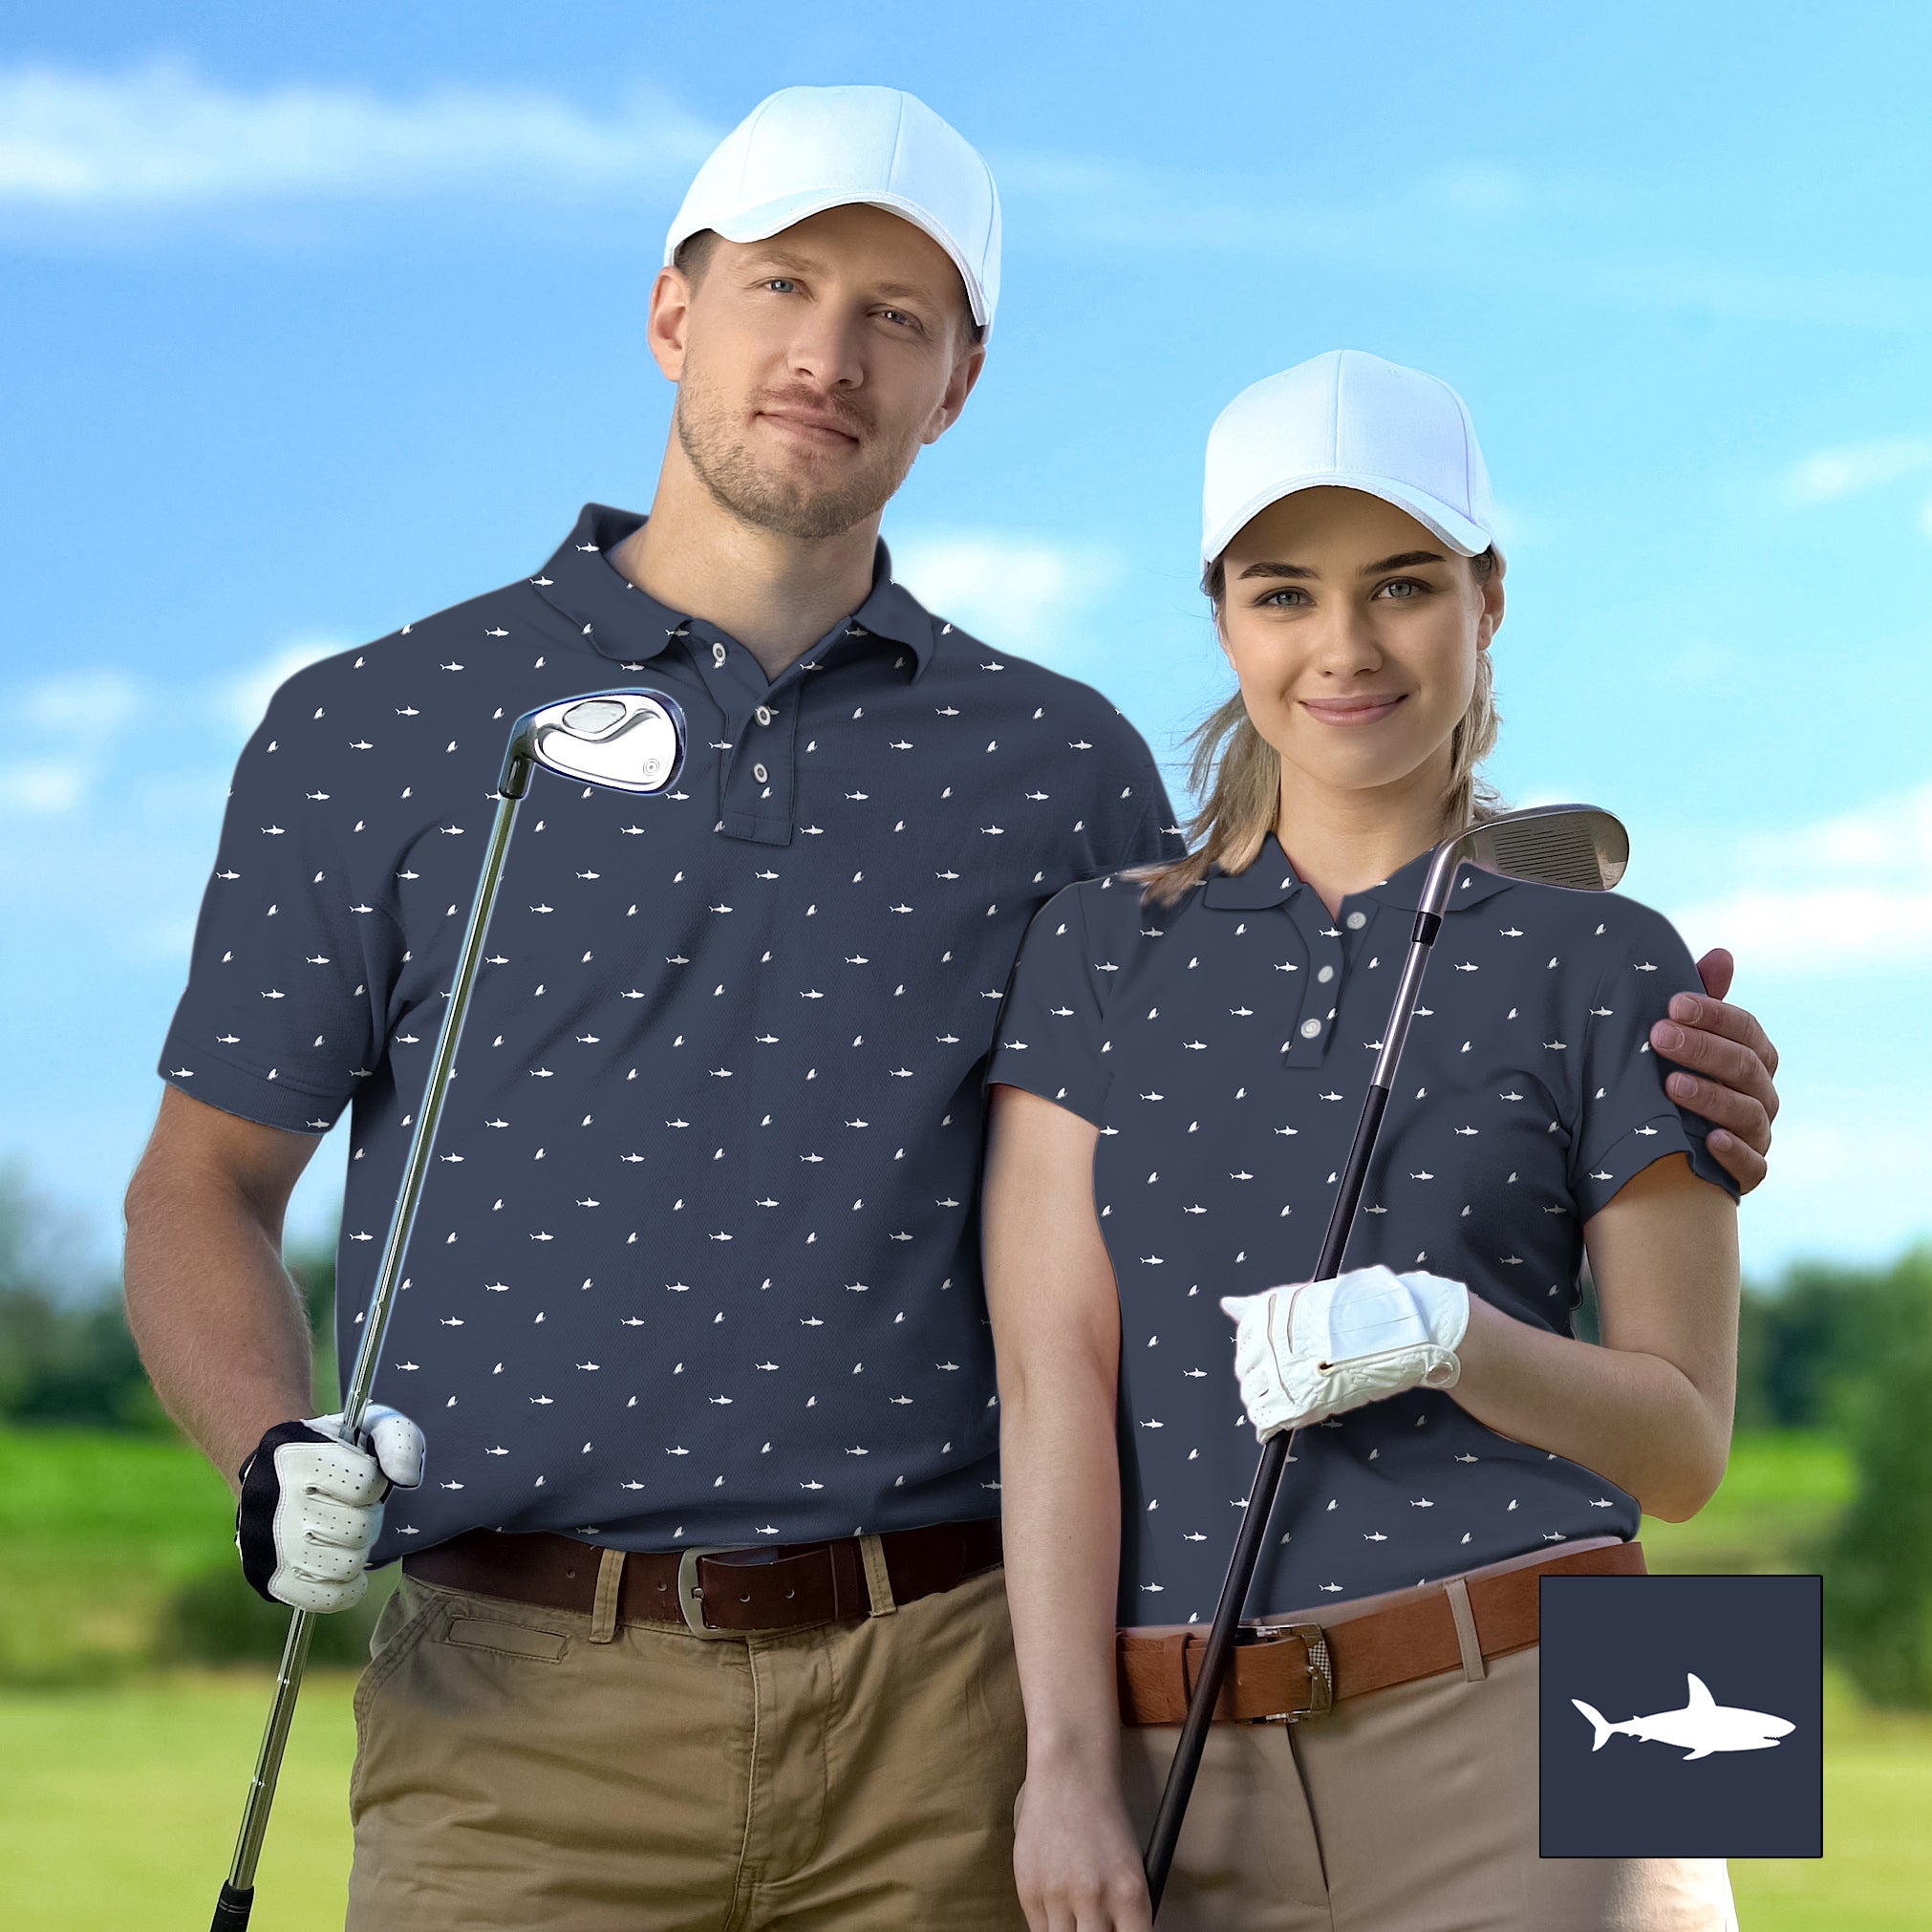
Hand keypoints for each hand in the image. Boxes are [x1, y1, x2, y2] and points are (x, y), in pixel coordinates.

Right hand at [235, 1404, 424, 1611]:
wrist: (272, 1471)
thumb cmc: (333, 1449)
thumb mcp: (369, 1426)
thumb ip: (400, 1440)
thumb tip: (407, 1478)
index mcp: (297, 1457)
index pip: (365, 1484)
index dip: (375, 1482)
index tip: (363, 1478)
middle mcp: (274, 1502)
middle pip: (358, 1529)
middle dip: (367, 1518)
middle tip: (354, 1509)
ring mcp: (266, 1546)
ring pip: (345, 1567)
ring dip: (356, 1551)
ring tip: (344, 1534)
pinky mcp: (268, 1579)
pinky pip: (326, 1599)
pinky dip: (345, 1587)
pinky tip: (341, 1563)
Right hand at [1013, 1771, 1153, 1931]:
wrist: (1068, 1778)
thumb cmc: (1104, 1821)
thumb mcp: (1131, 1867)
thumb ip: (1125, 1912)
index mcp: (1129, 1892)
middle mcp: (1094, 1897)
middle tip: (1097, 1925)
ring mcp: (1057, 1895)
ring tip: (1078, 1917)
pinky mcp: (1028, 1891)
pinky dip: (1052, 1927)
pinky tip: (1060, 1908)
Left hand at [1221, 1265, 1468, 1439]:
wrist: (1398, 1329)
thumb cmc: (1357, 1311)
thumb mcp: (1305, 1300)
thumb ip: (1263, 1308)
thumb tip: (1227, 1303)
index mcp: (1270, 1313)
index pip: (1244, 1343)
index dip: (1255, 1357)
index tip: (1271, 1362)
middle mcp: (1271, 1340)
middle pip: (1246, 1372)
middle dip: (1259, 1381)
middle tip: (1282, 1383)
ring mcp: (1286, 1371)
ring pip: (1255, 1397)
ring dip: (1264, 1403)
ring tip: (1284, 1402)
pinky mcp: (1302, 1399)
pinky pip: (1269, 1418)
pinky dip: (1269, 1425)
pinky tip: (1273, 1427)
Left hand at [1650, 949, 1778, 1193]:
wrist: (1665, 1144)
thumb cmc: (1675, 1075)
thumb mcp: (1684, 1037)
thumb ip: (1703, 1000)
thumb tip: (1722, 954)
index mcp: (1753, 1056)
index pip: (1746, 1029)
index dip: (1713, 1015)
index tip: (1672, 1004)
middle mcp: (1762, 1094)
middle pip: (1744, 1067)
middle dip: (1702, 1049)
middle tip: (1658, 1036)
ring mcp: (1758, 1134)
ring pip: (1748, 1114)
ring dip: (1711, 1098)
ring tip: (1671, 1085)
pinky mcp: (1748, 1173)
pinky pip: (1753, 1167)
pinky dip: (1734, 1154)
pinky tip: (1709, 1140)